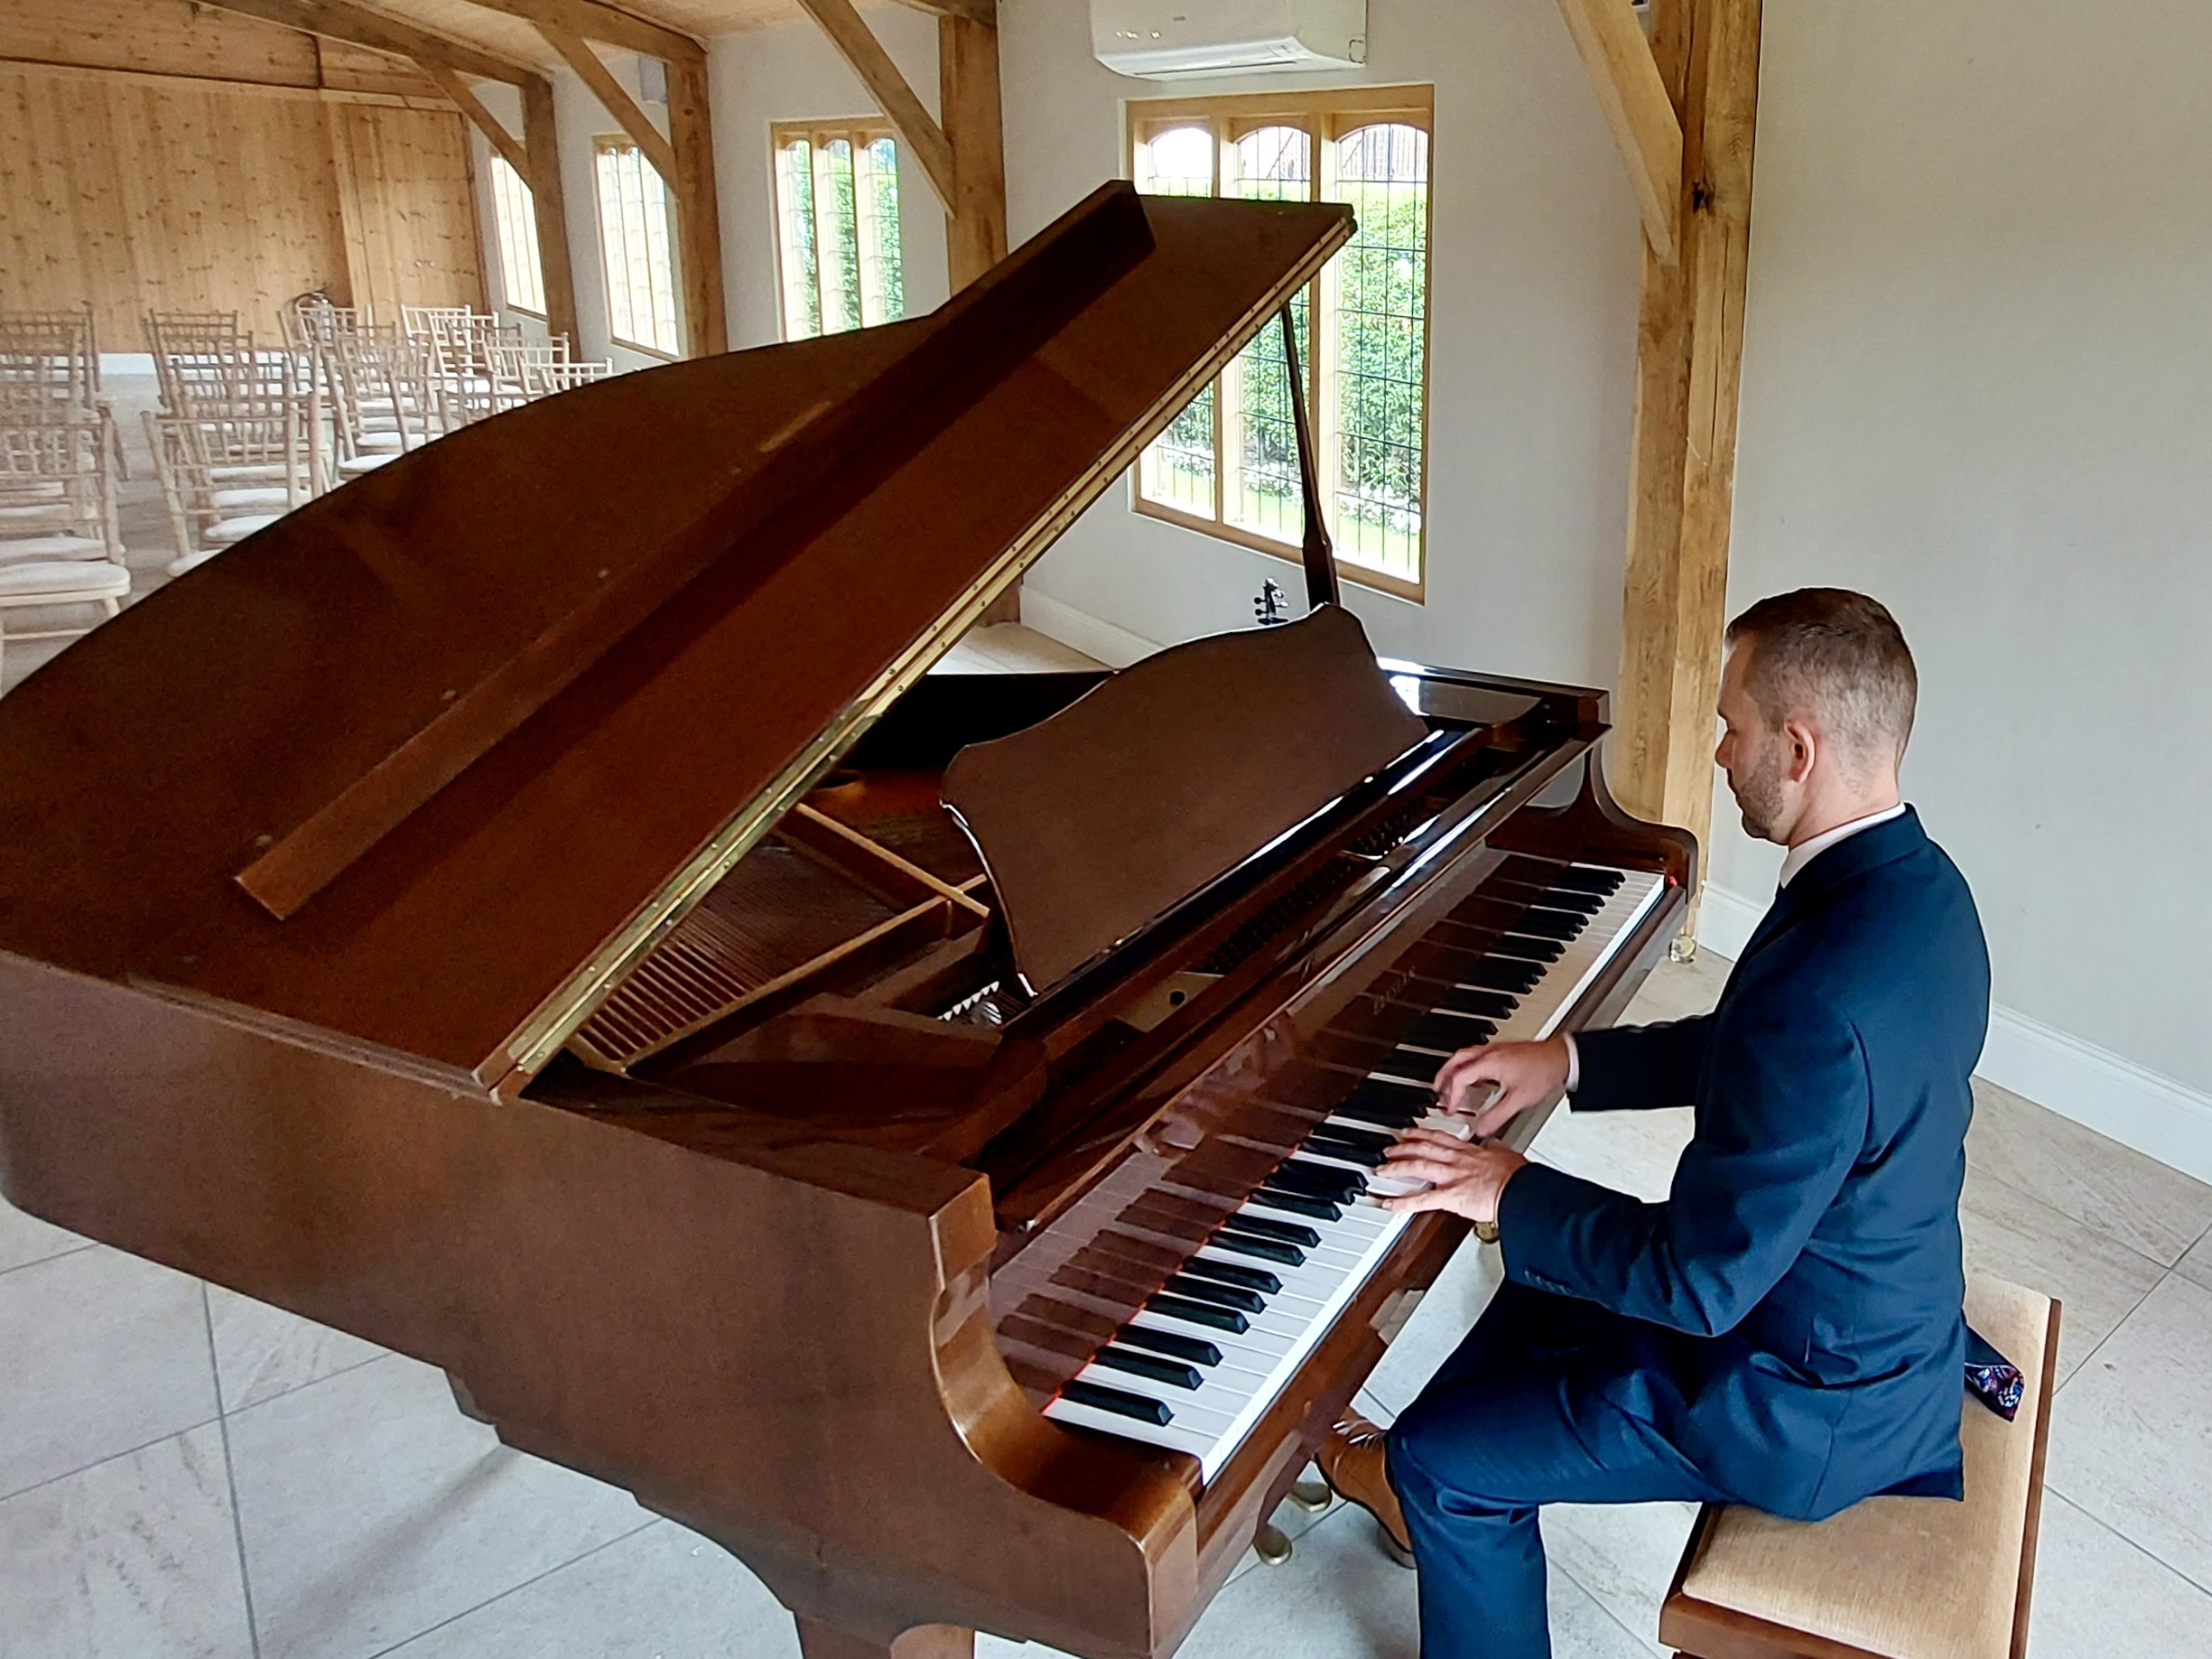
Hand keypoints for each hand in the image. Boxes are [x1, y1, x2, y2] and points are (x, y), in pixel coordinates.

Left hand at [1376, 1128, 1526, 1223]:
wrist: (1521, 1190)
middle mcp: (1456, 1160)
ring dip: (1396, 1167)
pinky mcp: (1451, 1197)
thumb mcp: (1506, 1153)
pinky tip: (1390, 1204)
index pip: (1439, 1138)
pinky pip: (1422, 1200)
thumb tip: (1495, 1144)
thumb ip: (1496, 1148)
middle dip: (1402, 1147)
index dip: (1421, 1134)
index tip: (1409, 1132)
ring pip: (1417, 1166)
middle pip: (1423, 1148)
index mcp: (1468, 1151)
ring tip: (1382, 1169)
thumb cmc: (1517, 1177)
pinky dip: (1403, 1202)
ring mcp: (1452, 1177)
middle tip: (1388, 1148)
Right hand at [1432, 1035, 1569, 1137]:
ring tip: (1450, 1083)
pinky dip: (1467, 1066)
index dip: (1452, 1095)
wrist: (1561, 1057)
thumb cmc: (1543, 1072)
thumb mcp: (1518, 1100)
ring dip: (1454, 1069)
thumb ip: (1497, 1117)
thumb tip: (1480, 1130)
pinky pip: (1475, 1055)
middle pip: (1456, 1061)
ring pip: (1464, 1056)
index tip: (1451, 1108)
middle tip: (1438, 1090)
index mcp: (1489, 1063)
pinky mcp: (1503, 1050)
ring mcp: (1495, 1049)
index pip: (1459, 1078)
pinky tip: (1474, 1076)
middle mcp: (1489, 1053)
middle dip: (1444, 1076)